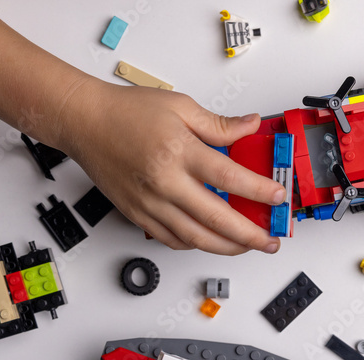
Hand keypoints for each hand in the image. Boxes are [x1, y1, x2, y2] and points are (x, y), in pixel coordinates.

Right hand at [57, 78, 284, 254]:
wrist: (85, 123)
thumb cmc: (127, 113)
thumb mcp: (180, 107)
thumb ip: (219, 124)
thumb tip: (250, 127)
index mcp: (179, 152)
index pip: (230, 178)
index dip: (259, 191)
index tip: (277, 198)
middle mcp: (165, 183)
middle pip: (217, 219)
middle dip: (250, 235)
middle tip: (270, 240)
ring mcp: (150, 204)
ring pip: (196, 238)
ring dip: (226, 247)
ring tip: (247, 246)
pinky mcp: (138, 215)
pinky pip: (172, 240)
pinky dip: (195, 244)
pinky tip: (210, 240)